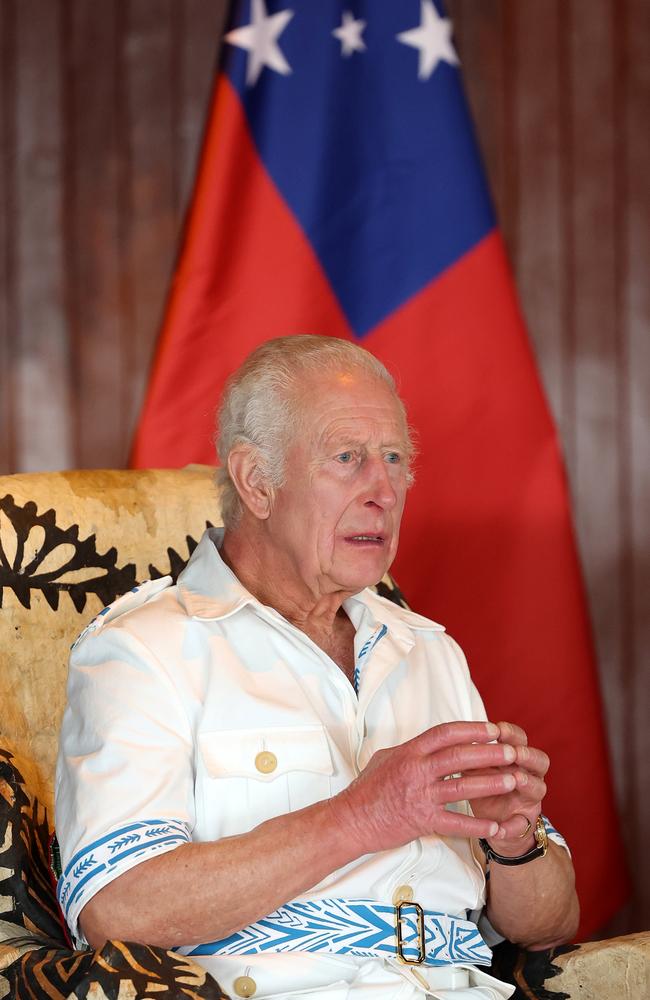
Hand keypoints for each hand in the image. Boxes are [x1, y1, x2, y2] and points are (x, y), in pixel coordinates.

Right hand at [330, 721, 520, 854]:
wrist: (352, 820)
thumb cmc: (367, 789)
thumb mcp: (385, 758)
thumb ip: (411, 749)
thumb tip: (430, 742)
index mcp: (410, 752)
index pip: (445, 733)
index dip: (471, 729)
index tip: (493, 729)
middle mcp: (417, 771)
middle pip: (459, 756)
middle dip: (489, 753)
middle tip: (512, 752)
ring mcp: (421, 796)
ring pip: (462, 787)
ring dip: (491, 784)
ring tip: (513, 780)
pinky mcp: (423, 821)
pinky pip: (456, 823)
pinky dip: (477, 826)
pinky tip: (495, 826)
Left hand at [469, 721, 548, 855]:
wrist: (490, 823)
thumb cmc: (483, 786)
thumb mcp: (476, 767)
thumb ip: (471, 753)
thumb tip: (454, 736)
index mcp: (516, 759)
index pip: (521, 740)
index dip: (513, 733)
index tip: (498, 729)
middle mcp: (528, 776)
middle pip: (539, 761)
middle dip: (527, 754)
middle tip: (514, 752)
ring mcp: (529, 800)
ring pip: (539, 789)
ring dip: (528, 783)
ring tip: (516, 779)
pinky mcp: (524, 823)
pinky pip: (522, 825)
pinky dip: (512, 827)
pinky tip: (499, 829)